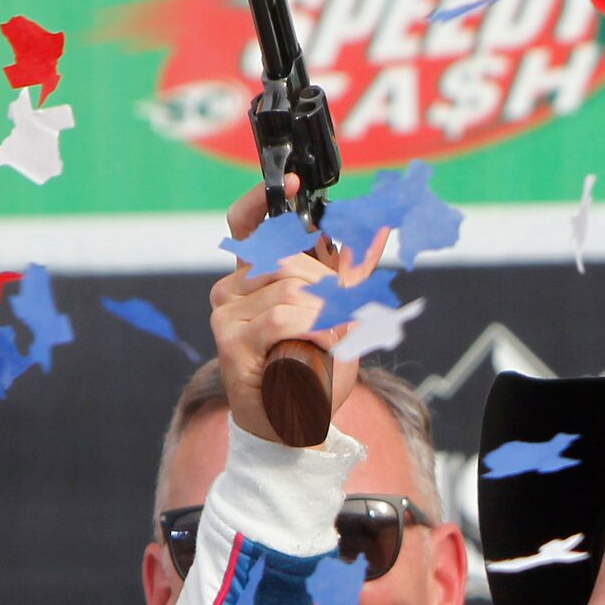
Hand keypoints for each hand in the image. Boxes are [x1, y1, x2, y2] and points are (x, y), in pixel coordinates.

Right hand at [209, 177, 389, 443]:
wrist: (293, 424)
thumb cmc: (313, 370)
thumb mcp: (341, 316)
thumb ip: (350, 274)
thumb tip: (377, 228)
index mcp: (255, 279)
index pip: (246, 226)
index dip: (262, 200)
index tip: (290, 179)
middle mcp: (234, 290)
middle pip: (286, 259)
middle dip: (328, 287)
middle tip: (345, 318)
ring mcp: (228, 313)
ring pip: (290, 288)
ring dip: (327, 314)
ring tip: (335, 341)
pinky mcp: (231, 339)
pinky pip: (282, 317)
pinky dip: (315, 328)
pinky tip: (325, 344)